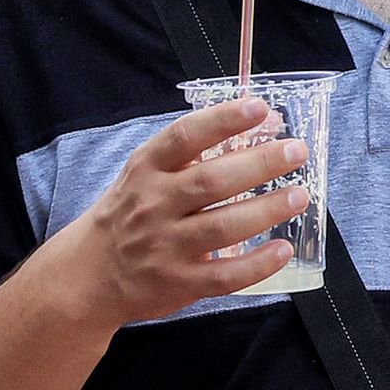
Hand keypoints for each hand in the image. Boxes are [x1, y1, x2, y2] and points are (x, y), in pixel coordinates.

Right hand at [58, 96, 309, 327]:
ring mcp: (165, 246)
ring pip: (223, 226)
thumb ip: (188, 158)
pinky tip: (282, 250)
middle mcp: (153, 204)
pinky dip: (257, 264)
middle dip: (259, 164)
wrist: (89, 272)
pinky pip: (225, 275)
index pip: (184, 137)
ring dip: (267, 209)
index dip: (223, 120)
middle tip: (296, 151)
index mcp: (145, 170)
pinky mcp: (178, 282)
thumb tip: (253, 130)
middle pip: (212, 181)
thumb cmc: (127, 214)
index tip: (259, 107)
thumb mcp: (143, 176)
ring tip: (299, 195)